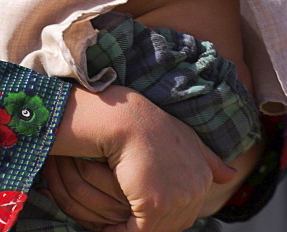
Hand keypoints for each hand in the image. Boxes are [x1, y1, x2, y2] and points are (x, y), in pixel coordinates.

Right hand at [50, 84, 235, 231]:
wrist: (128, 119)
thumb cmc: (152, 126)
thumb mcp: (187, 139)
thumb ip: (210, 159)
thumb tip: (232, 175)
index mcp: (203, 177)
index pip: (185, 212)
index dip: (163, 213)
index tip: (142, 209)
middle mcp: (195, 190)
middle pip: (172, 224)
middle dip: (151, 224)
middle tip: (127, 220)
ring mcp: (176, 198)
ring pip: (156, 229)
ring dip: (134, 229)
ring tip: (114, 224)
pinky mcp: (154, 204)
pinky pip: (138, 231)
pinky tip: (107, 228)